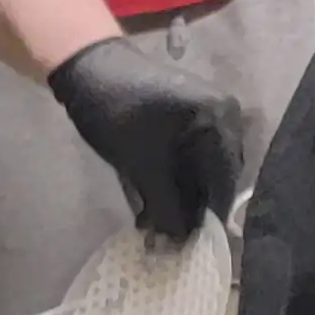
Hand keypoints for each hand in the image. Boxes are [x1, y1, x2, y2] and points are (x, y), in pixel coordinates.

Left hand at [48, 39, 244, 239]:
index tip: (194, 247)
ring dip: (182, 195)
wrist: (88, 68)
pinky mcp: (191, 113)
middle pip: (218, 174)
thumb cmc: (117, 114)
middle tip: (171, 238)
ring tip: (157, 222)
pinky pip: (193, 152)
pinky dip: (177, 176)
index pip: (226, 180)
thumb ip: (167, 205)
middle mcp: (225, 114)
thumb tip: (181, 242)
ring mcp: (209, 111)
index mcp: (221, 120)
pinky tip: (156, 197)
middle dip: (194, 207)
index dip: (210, 216)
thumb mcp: (142, 165)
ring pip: (203, 166)